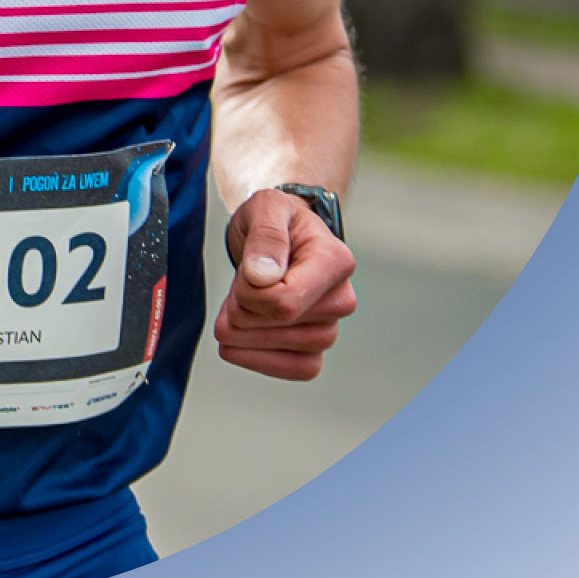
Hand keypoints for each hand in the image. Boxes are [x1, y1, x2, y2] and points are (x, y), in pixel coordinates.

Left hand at [215, 189, 357, 380]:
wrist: (277, 238)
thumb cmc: (274, 221)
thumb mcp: (265, 208)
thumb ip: (265, 235)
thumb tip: (263, 276)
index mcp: (335, 261)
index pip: (285, 301)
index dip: (248, 295)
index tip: (245, 273)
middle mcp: (341, 298)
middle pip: (280, 325)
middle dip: (242, 310)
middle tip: (240, 287)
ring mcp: (331, 326)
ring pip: (288, 352)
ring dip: (245, 335)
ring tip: (237, 308)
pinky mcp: (316, 349)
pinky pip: (297, 370)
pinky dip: (260, 360)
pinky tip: (239, 342)